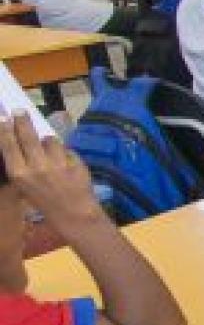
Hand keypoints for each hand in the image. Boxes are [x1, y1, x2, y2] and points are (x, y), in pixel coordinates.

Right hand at [0, 115, 102, 232]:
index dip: (5, 129)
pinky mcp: (75, 162)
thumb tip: (17, 139)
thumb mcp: (24, 185)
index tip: (3, 117)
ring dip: (49, 143)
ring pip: (50, 140)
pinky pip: (66, 149)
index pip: (9, 145)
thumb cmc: (44, 200)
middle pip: (28, 135)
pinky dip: (65, 154)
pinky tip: (65, 166)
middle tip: (20, 110)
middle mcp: (36, 166)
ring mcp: (57, 164)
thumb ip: (21, 163)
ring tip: (50, 155)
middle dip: (22, 121)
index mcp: (20, 174)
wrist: (73, 213)